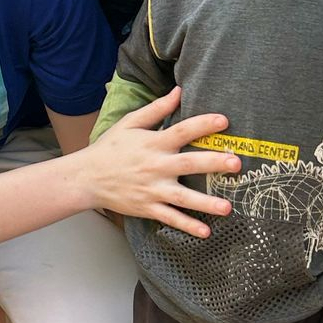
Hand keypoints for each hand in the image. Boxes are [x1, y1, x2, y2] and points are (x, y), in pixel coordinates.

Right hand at [82, 87, 242, 237]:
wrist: (86, 177)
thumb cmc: (110, 148)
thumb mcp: (130, 123)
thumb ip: (157, 109)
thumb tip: (180, 90)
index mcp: (153, 143)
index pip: (182, 131)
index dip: (203, 125)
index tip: (224, 121)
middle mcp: (155, 166)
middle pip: (188, 164)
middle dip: (213, 164)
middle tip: (235, 163)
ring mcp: (152, 190)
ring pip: (183, 198)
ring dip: (206, 203)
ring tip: (227, 207)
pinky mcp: (148, 208)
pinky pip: (171, 218)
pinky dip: (187, 226)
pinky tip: (206, 232)